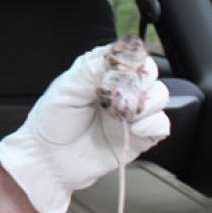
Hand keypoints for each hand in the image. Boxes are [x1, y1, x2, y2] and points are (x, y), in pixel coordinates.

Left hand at [0, 45, 170, 212]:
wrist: (49, 159)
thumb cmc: (52, 121)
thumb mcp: (66, 88)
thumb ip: (92, 70)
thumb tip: (119, 59)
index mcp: (101, 71)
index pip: (128, 53)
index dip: (128, 59)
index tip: (118, 72)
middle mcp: (120, 89)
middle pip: (149, 71)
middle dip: (140, 80)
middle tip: (119, 94)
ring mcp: (131, 112)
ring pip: (160, 95)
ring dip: (146, 102)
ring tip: (122, 114)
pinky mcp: (139, 135)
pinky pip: (162, 124)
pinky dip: (152, 123)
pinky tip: (133, 128)